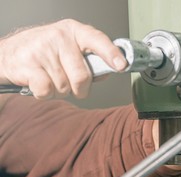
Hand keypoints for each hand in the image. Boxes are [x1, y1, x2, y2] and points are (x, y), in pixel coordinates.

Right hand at [0, 19, 126, 98]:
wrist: (11, 53)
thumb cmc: (45, 53)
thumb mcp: (69, 49)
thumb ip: (90, 61)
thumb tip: (108, 72)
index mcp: (75, 31)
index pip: (98, 40)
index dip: (111, 54)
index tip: (121, 65)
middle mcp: (60, 36)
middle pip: (82, 76)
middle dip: (80, 89)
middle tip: (72, 84)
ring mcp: (43, 49)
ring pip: (64, 87)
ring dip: (60, 90)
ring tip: (50, 77)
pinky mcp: (28, 63)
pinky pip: (47, 90)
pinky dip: (45, 94)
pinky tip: (40, 82)